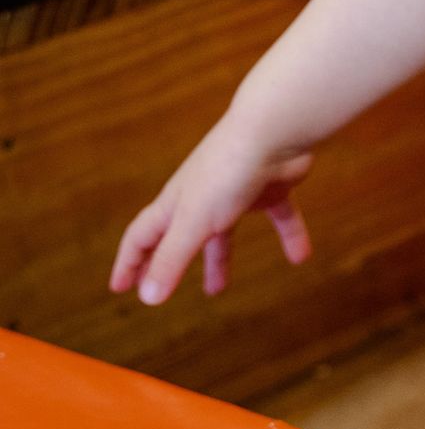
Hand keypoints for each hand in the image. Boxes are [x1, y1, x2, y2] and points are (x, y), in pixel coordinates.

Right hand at [110, 114, 315, 305]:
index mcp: (177, 204)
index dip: (130, 262)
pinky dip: (289, 236)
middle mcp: (203, 197)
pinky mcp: (270, 187)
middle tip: (158, 290)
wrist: (275, 129)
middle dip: (167, 263)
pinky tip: (301, 256)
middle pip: (179, 237)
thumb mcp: (195, 222)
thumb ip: (173, 259)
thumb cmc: (228, 171)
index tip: (119, 288)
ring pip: (224, 231)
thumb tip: (148, 299)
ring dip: (219, 259)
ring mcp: (237, 191)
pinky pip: (279, 216)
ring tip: (217, 290)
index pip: (143, 237)